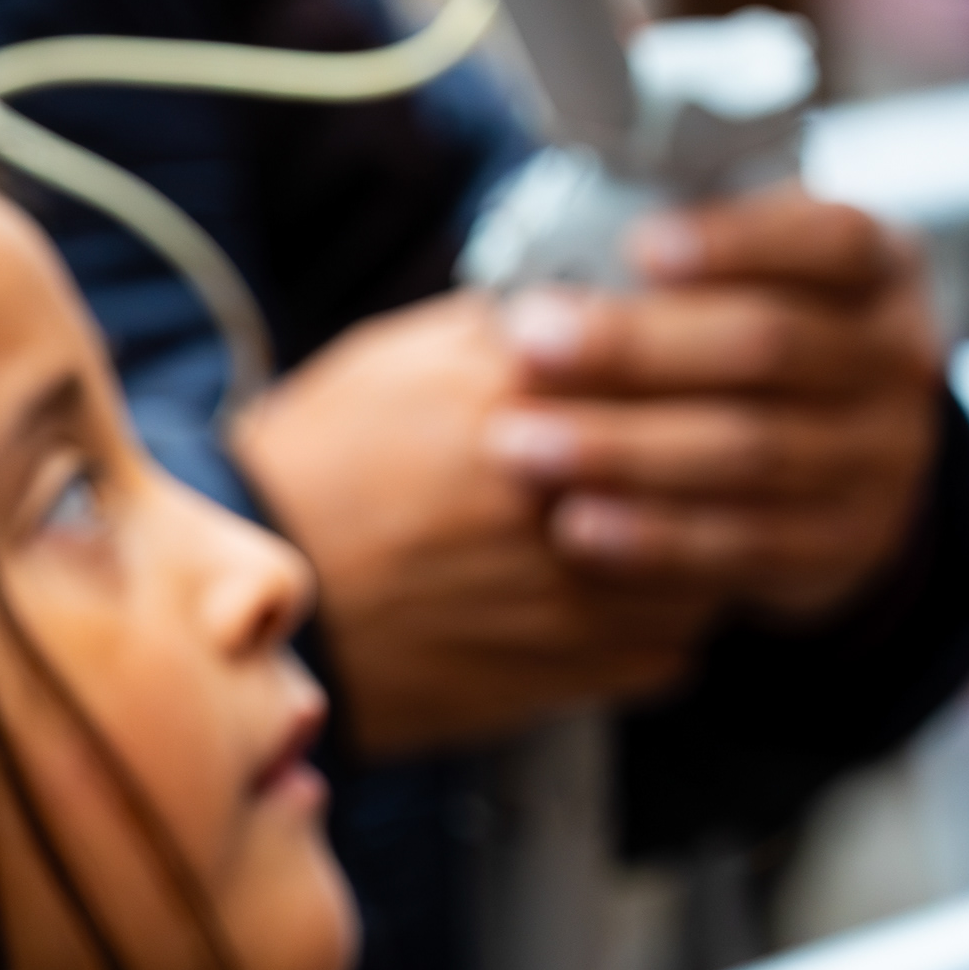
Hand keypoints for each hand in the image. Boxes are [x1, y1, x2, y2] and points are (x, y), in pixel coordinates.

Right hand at [234, 290, 718, 758]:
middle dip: (723, 458)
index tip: (710, 365)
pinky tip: (613, 600)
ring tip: (659, 532)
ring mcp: (570, 596)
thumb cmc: (313, 473)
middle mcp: (556, 496)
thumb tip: (591, 294)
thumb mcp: (390, 360)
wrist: (246, 609)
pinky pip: (669, 649)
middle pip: (716, 468)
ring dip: (700, 549)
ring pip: (710, 565)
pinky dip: (657, 625)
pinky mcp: (565, 675)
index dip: (708, 362)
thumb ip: (501, 326)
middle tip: (710, 451)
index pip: (678, 361)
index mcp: (514, 398)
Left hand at [485, 187, 944, 626]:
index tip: (639, 247)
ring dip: (624, 450)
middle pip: (770, 346)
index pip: (831, 242)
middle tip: (530, 345)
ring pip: (751, 451)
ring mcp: (884, 458)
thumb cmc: (754, 329)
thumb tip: (559, 248)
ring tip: (522, 444)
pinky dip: (654, 538)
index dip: (738, 243)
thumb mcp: (748, 270)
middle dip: (638, 348)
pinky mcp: (847, 543)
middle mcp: (898, 359)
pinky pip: (745, 544)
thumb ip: (683, 259)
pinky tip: (576, 526)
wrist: (835, 451)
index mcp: (882, 267)